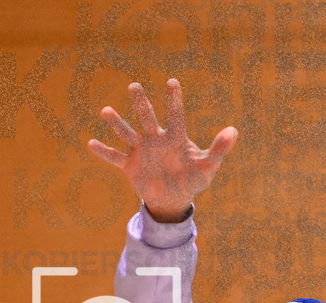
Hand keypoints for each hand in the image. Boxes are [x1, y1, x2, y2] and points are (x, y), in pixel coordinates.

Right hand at [87, 78, 237, 222]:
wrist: (173, 199)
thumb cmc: (193, 179)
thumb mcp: (208, 166)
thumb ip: (219, 149)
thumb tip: (234, 130)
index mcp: (175, 138)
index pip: (175, 115)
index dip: (174, 100)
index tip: (172, 81)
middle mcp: (155, 140)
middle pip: (147, 118)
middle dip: (141, 104)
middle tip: (134, 86)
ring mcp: (141, 151)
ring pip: (127, 134)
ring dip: (117, 124)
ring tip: (106, 111)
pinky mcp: (129, 165)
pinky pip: (115, 157)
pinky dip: (104, 152)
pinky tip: (91, 143)